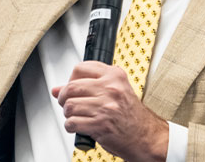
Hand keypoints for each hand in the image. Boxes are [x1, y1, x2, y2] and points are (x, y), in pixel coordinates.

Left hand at [52, 61, 168, 161]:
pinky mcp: (100, 124)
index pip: (81, 68)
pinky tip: (78, 126)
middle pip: (71, 87)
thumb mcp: (115, 92)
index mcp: (115, 76)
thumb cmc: (131, 115)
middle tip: (67, 103)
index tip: (71, 86)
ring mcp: (105, 106)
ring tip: (75, 116)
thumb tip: (57, 89)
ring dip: (67, 113)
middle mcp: (110, 89)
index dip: (71, 78)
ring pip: (69, 105)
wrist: (146, 136)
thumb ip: (88, 86)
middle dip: (64, 97)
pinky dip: (70, 126)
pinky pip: (72, 122)